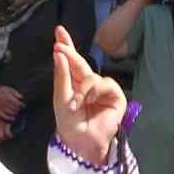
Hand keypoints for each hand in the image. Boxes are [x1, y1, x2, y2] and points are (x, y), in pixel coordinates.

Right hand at [0, 85, 23, 120]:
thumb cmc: (2, 91)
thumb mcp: (8, 88)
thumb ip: (15, 92)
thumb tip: (21, 97)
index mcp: (6, 96)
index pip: (16, 103)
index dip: (21, 105)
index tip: (24, 105)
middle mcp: (2, 102)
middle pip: (14, 108)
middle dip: (18, 109)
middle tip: (20, 109)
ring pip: (10, 112)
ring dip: (15, 113)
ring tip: (17, 112)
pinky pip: (4, 116)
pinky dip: (9, 118)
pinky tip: (13, 118)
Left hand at [52, 26, 123, 165]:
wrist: (81, 142)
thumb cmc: (69, 123)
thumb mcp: (60, 98)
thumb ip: (62, 76)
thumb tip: (59, 52)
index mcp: (73, 83)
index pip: (70, 62)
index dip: (66, 46)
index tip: (59, 31)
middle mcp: (87, 84)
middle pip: (81, 62)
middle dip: (71, 53)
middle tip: (59, 45)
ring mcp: (102, 89)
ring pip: (92, 76)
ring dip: (82, 88)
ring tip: (75, 104)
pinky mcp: (115, 96)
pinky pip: (105, 84)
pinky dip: (94, 91)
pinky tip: (88, 100)